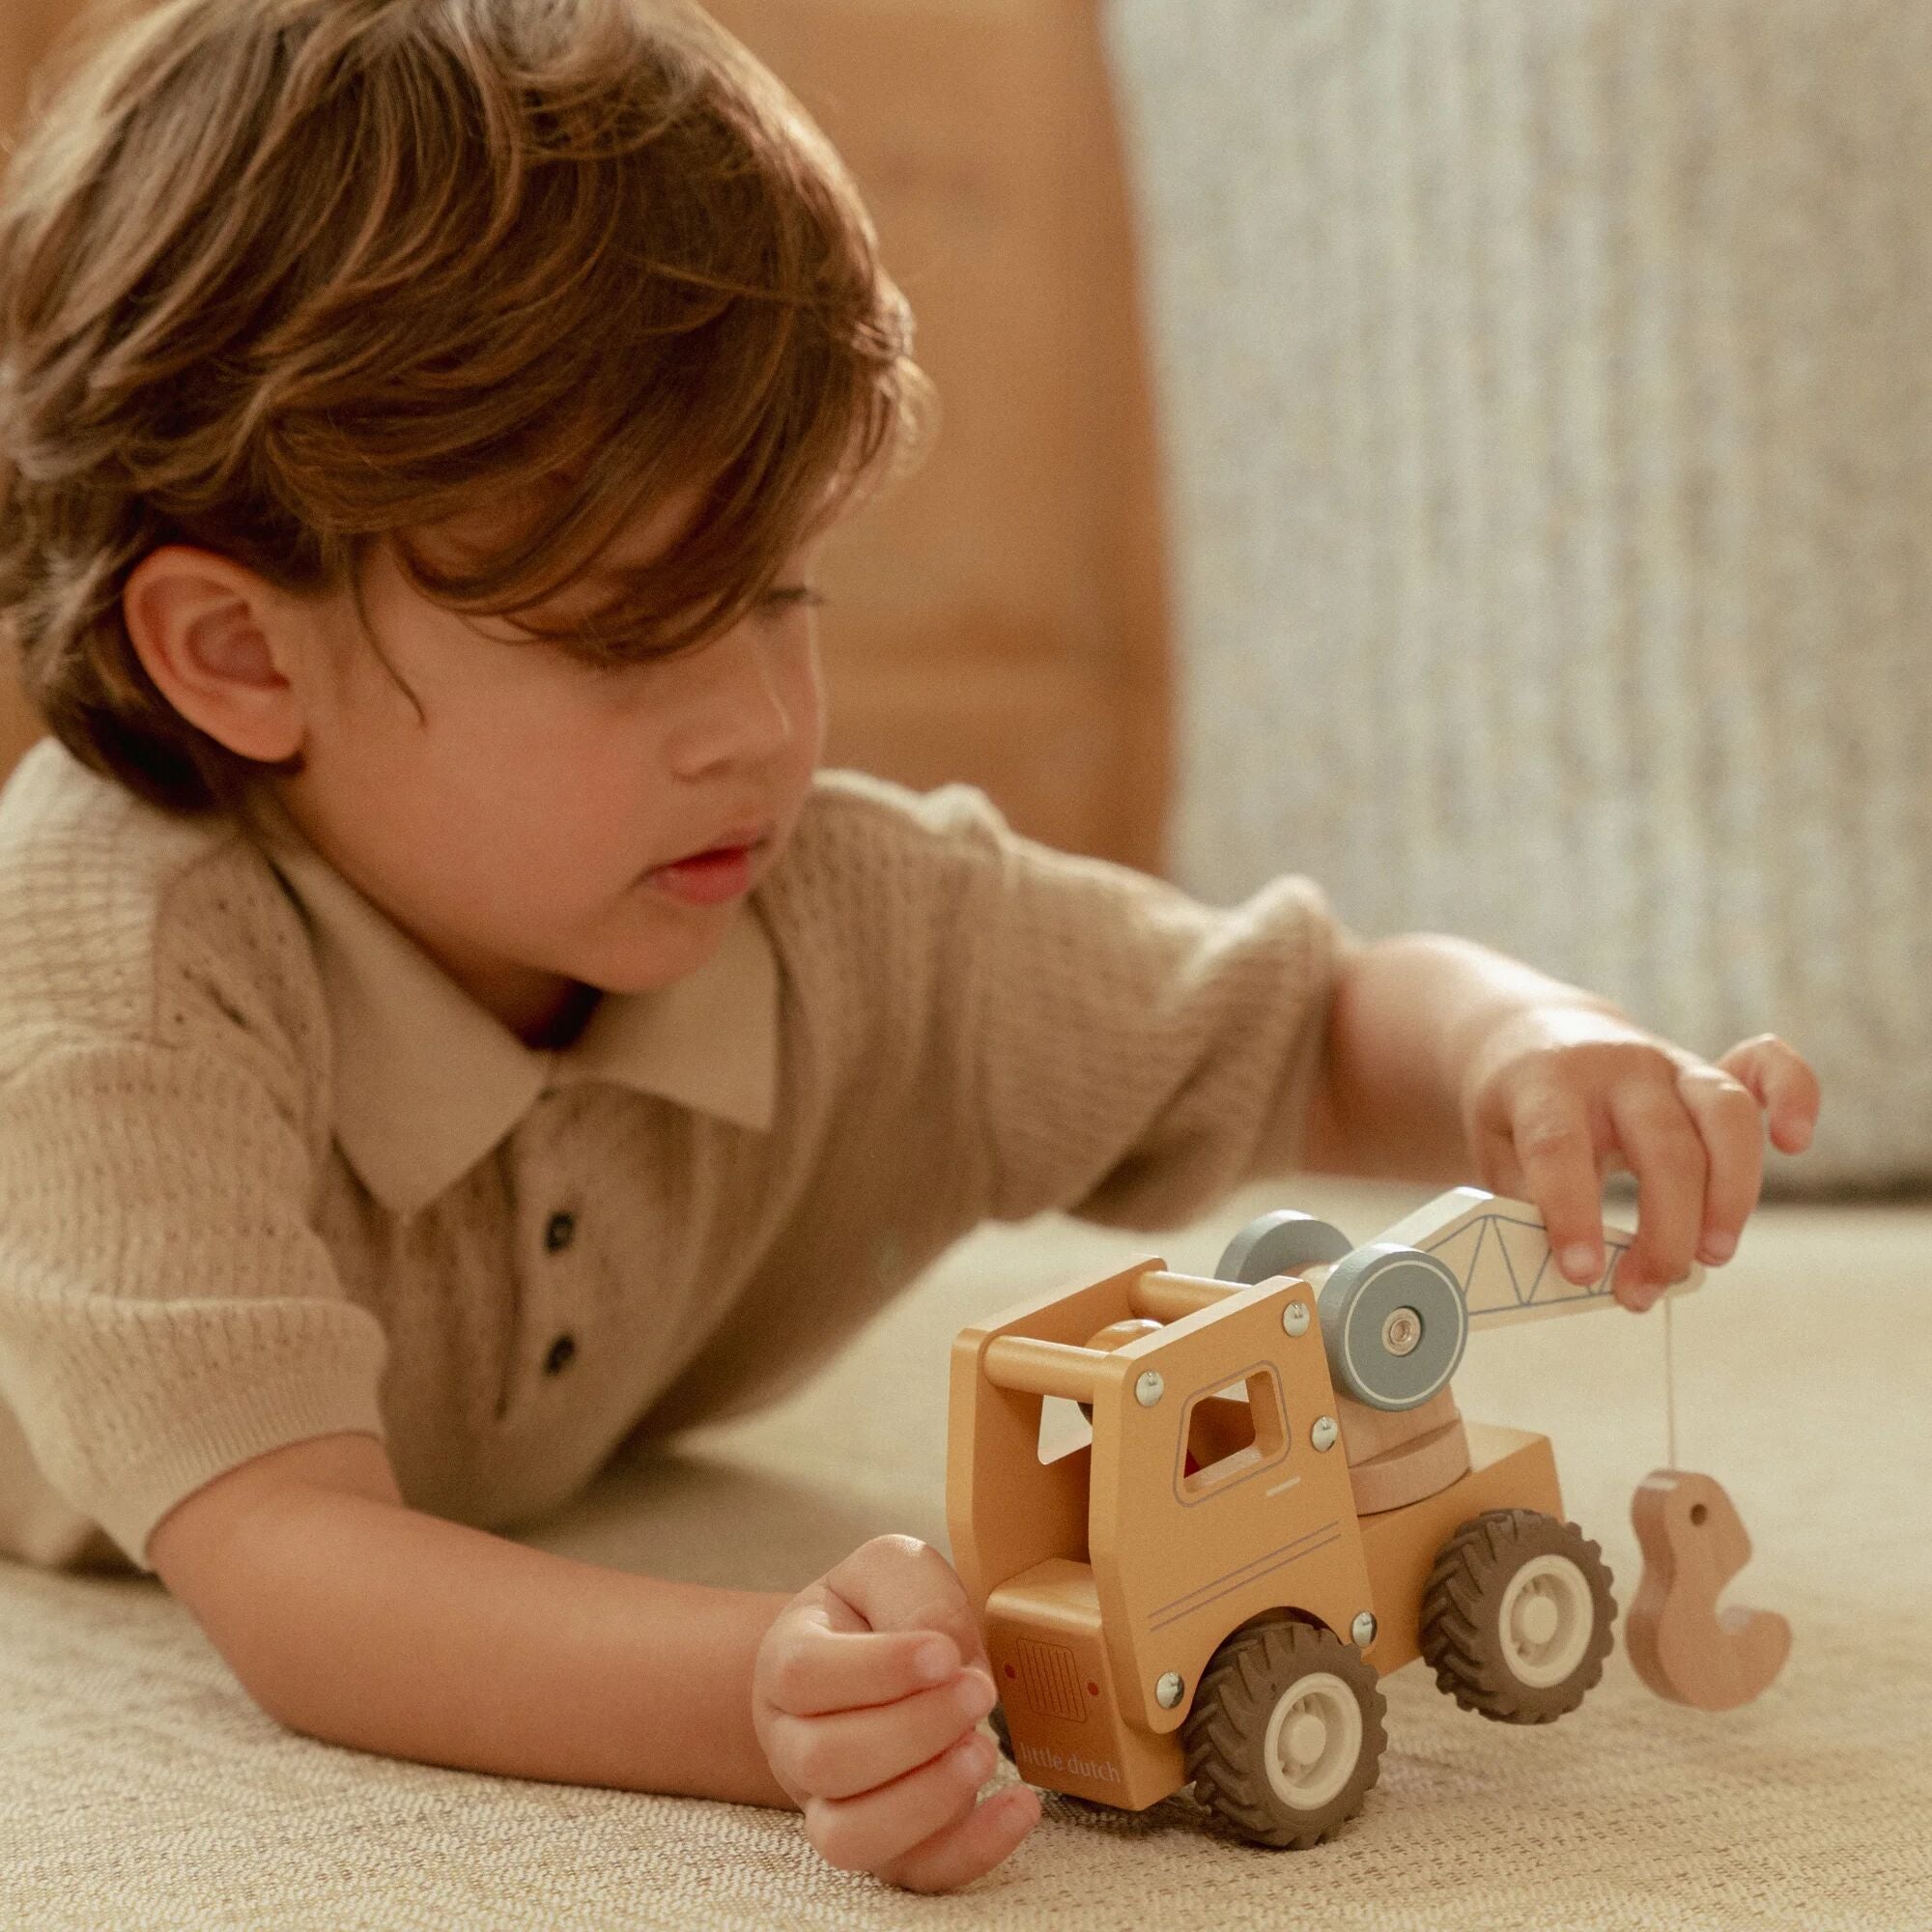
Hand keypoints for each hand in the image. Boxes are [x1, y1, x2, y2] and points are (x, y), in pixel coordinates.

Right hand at [751, 1533, 1040, 1891]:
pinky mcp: (887, 1845)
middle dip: (914, 1730)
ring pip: (850, 1837)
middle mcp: (794, 1743)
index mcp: (785, 1662)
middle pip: (825, 1761)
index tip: (943, 1653)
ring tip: (986, 1751)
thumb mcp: (892, 1570)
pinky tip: (1020, 1805)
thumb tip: (947, 1653)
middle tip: (979, 1691)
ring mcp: (832, 1804)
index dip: (876, 1670)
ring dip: (927, 1798)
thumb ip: (914, 1594)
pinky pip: (915, 1873)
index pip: (802, 1676)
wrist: (871, 1658)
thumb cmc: (880, 1610)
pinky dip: (972, 1850)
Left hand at [1458, 1011, 1819, 1309]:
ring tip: (1712, 1257)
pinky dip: (1794, 1094)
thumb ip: (1528, 1206)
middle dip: (1664, 1229)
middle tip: (1642, 1291)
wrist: (1531, 1038)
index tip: (1581, 1273)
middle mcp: (1616, 1067)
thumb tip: (1576, 1275)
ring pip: (1724, 1116)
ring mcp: (1669, 1063)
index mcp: (1545, 1082)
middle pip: (1662, 1143)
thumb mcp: (1494, 1151)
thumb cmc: (1515, 1112)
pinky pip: (1765, 1067)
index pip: (1559, 1145)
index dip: (1572, 1212)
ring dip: (1730, 1194)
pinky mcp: (1707, 1070)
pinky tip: (1794, 1142)